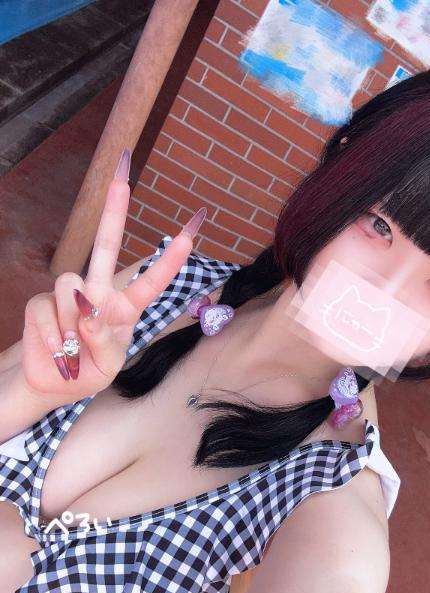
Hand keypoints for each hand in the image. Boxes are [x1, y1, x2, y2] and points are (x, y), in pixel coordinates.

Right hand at [21, 148, 206, 402]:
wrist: (52, 386)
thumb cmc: (89, 372)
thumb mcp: (108, 365)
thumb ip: (104, 341)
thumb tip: (89, 312)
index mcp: (125, 310)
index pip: (152, 282)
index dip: (171, 259)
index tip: (192, 232)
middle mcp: (99, 295)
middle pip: (107, 246)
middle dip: (114, 210)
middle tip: (122, 172)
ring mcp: (69, 296)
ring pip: (70, 285)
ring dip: (73, 322)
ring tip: (72, 348)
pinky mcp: (42, 304)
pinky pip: (48, 311)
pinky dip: (53, 337)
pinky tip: (58, 352)